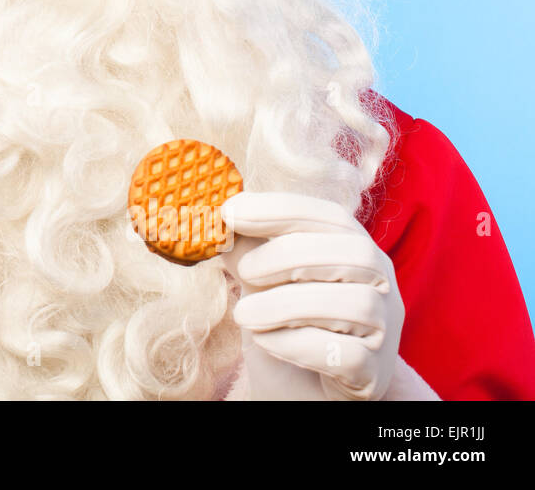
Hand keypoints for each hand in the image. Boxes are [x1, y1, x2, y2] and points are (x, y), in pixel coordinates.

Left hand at [220, 192, 404, 400]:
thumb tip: (213, 221)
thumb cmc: (285, 325)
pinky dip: (299, 345)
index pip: (329, 217)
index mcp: (354, 250)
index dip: (280, 209)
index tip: (230, 211)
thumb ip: (245, 249)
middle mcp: (381, 286)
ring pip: (355, 305)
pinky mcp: (374, 375)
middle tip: (243, 270)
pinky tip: (266, 341)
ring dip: (287, 305)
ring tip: (244, 314)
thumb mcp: (261, 282)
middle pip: (354, 254)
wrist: (301, 390)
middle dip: (289, 255)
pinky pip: (348, 355)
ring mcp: (385, 331)